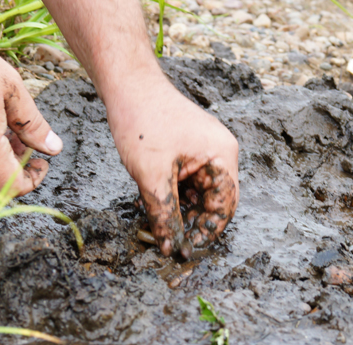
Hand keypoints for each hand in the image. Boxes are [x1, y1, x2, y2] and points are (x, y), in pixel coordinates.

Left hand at [106, 72, 238, 256]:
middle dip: (190, 221)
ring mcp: (203, 149)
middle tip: (169, 240)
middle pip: (212, 200)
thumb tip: (170, 246)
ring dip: (177, 208)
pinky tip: (152, 203)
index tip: (186, 250)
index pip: (224, 207)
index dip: (206, 232)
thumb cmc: (143, 123)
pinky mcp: (187, 148)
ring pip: (195, 192)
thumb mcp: (152, 176)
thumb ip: (163, 213)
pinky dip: (170, 193)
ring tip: (156, 221)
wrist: (127, 86)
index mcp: (222, 157)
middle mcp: (219, 153)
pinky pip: (184, 179)